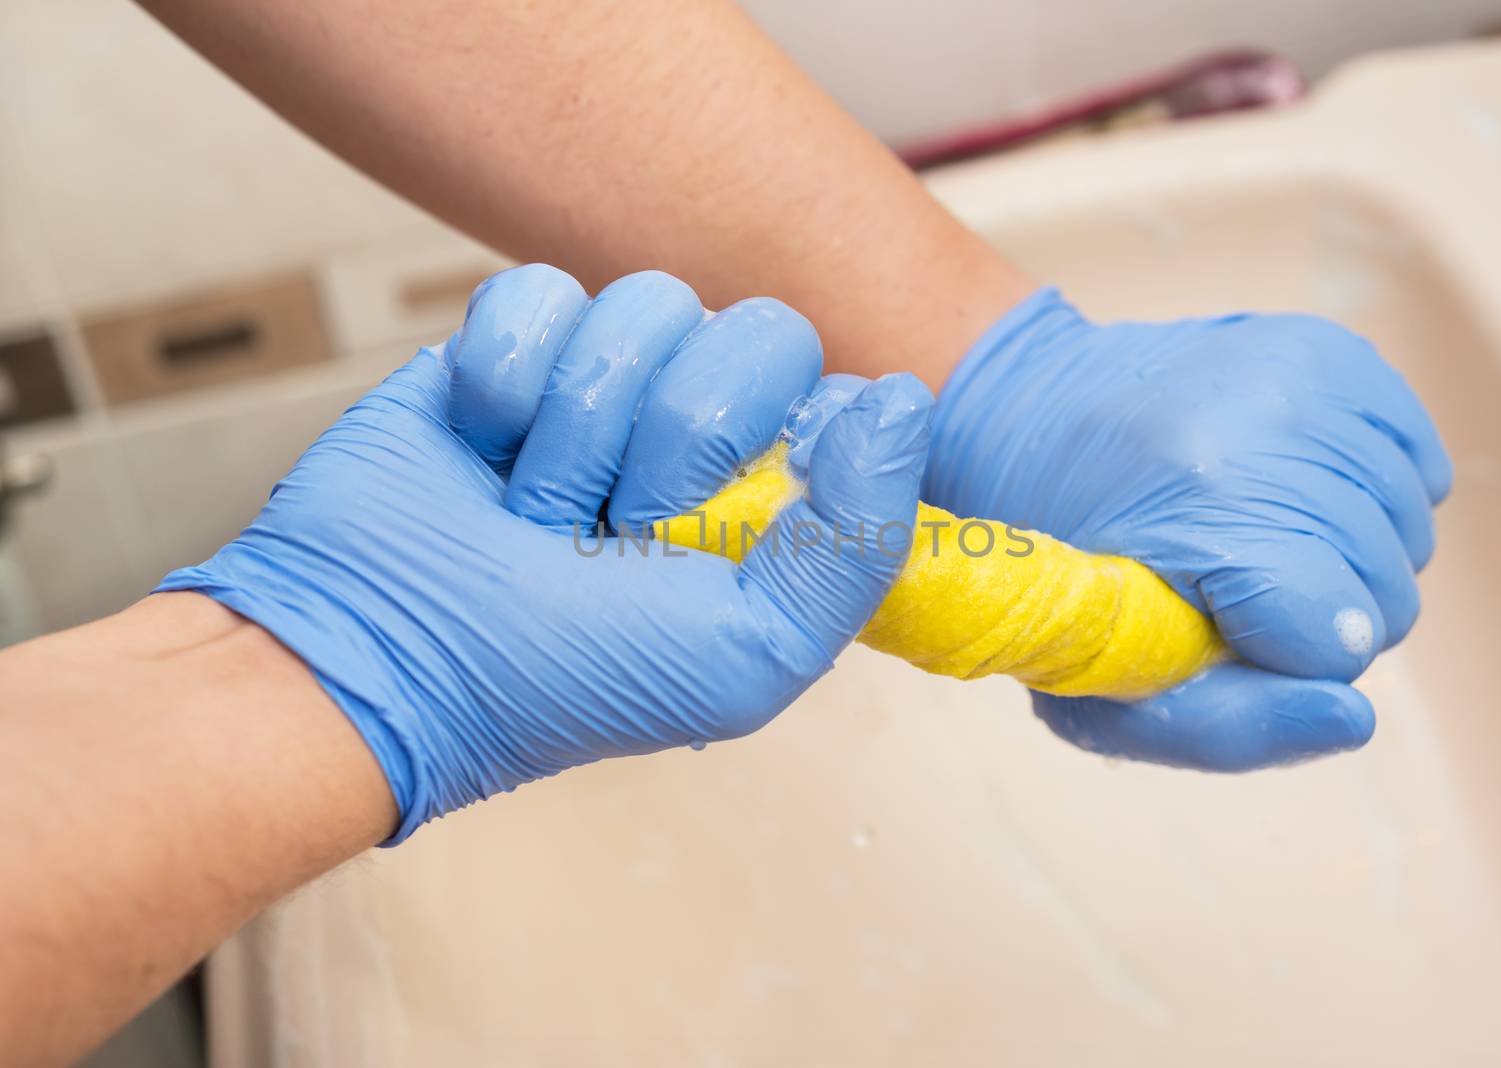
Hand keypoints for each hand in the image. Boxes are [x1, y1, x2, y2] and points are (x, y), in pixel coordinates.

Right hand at [159, 265, 932, 840]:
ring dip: (581, 423)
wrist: (377, 652)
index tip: (721, 519)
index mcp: (769, 503)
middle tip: (616, 522)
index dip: (791, 444)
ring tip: (534, 507)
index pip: (841, 399)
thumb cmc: (558, 676)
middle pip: (758, 333)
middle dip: (680, 438)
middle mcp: (697, 436)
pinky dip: (504, 374)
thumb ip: (854, 545)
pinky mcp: (508, 348)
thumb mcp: (745, 655)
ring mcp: (602, 386)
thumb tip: (903, 402)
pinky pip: (542, 289)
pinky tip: (481, 443)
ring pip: (648, 303)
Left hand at [924, 289, 1451, 770]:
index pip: (1337, 637)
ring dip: (1349, 557)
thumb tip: (1356, 720)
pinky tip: (1295, 494)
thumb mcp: (1106, 685)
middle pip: (1387, 589)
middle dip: (1320, 613)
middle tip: (1235, 588)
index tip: (1229, 632)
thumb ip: (1227, 727)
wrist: (1028, 422)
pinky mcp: (1331, 349)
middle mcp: (1264, 423)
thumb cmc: (1069, 570)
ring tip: (1257, 538)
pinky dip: (1373, 497)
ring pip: (1412, 529)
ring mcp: (1302, 374)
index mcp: (1204, 508)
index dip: (1287, 658)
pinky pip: (1420, 465)